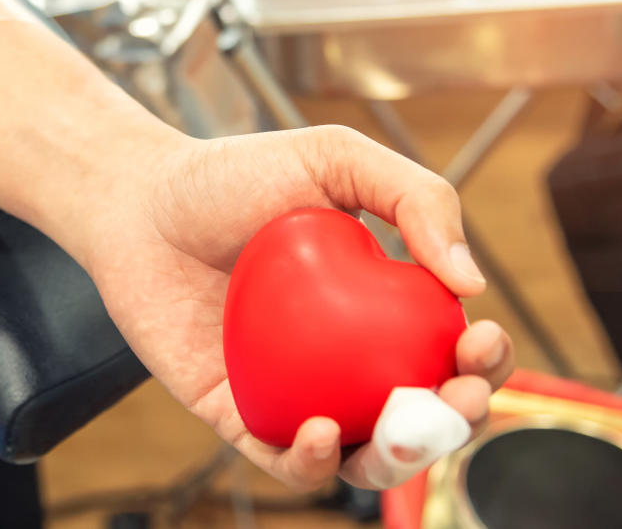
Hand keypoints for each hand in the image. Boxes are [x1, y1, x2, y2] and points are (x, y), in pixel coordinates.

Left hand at [81, 125, 513, 490]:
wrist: (139, 200)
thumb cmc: (233, 174)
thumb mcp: (334, 158)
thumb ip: (414, 196)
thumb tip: (470, 281)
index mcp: (380, 303)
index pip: (449, 345)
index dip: (482, 358)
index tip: (481, 339)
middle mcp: (344, 356)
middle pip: (421, 410)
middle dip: (459, 419)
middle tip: (458, 394)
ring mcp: (294, 390)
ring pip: (363, 452)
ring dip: (396, 459)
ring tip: (399, 430)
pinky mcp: (238, 415)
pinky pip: (283, 458)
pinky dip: (312, 462)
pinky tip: (322, 432)